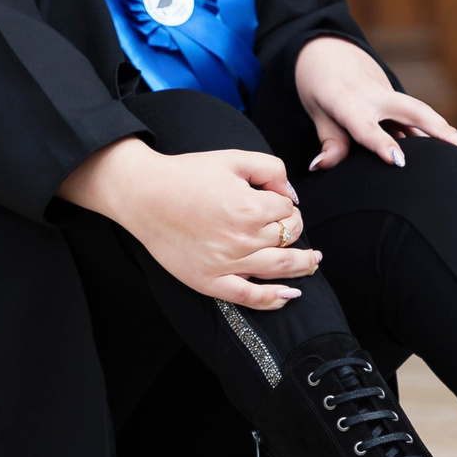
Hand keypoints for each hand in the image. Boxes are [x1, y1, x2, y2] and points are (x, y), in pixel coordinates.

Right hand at [57, 136, 320, 310]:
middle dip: (296, 229)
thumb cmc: (186, 174)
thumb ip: (271, 169)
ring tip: (313, 262)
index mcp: (250, 206)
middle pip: (289, 238)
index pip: (289, 210)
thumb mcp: (232, 158)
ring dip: (303, 266)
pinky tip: (288, 295)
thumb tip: (291, 196)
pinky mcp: (210, 281)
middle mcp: (243, 238)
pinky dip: (273, 298)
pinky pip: (249, 296)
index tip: (274, 199)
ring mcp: (227, 263)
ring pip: (280, 268)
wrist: (143, 195)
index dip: (285, 202)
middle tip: (292, 226)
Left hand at [295, 36, 456, 171]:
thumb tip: (320, 167)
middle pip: (410, 111)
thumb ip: (328, 141)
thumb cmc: (316, 84)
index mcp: (346, 100)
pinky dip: (431, 130)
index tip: (398, 161)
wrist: (325, 47)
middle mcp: (372, 94)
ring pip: (419, 112)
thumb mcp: (316, 112)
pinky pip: (413, 116)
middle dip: (437, 129)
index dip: (381, 144)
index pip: (365, 126)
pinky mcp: (394, 96)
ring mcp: (387, 92)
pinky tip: (452, 145)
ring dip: (443, 129)